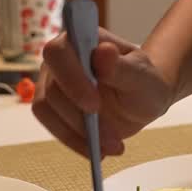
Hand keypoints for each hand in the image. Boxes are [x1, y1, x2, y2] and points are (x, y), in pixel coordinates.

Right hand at [32, 29, 173, 157]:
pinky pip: (52, 127)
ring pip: (48, 111)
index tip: (94, 105)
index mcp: (82, 39)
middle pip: (52, 88)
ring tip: (112, 146)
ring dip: (78, 134)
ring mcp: (53, 82)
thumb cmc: (143, 81)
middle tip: (111, 137)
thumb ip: (122, 67)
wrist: (143, 98)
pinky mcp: (52, 107)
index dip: (71, 79)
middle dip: (80, 118)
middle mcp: (61, 58)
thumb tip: (103, 51)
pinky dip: (75, 142)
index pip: (59, 52)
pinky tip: (99, 150)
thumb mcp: (142, 76)